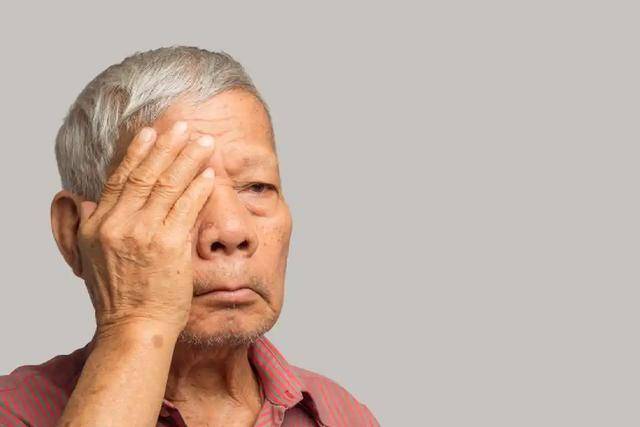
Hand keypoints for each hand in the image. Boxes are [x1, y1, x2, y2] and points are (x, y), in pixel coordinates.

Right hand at [76, 121, 215, 335]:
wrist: (134, 328)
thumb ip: (86, 225)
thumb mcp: (88, 258)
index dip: (137, 151)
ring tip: (204, 142)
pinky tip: (209, 174)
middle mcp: (117, 224)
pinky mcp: (169, 245)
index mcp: (97, 224)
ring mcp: (143, 233)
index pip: (120, 177)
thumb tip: (85, 199)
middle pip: (146, 173)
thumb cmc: (119, 296)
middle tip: (183, 125)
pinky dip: (199, 187)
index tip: (151, 131)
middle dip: (167, 145)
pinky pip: (187, 207)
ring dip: (188, 159)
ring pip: (168, 184)